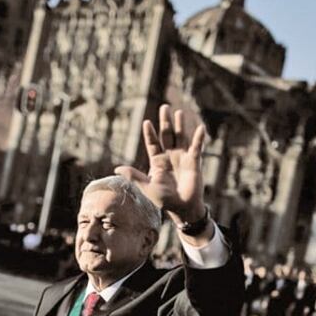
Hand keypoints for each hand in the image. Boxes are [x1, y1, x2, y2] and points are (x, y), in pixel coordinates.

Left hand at [114, 104, 206, 222]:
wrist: (182, 208)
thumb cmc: (164, 200)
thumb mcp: (147, 187)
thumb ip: (134, 177)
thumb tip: (116, 169)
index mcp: (158, 161)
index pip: (153, 143)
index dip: (150, 133)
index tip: (146, 122)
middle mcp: (170, 156)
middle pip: (167, 135)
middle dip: (165, 122)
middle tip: (164, 107)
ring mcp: (182, 157)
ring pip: (181, 137)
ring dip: (180, 125)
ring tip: (179, 112)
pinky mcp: (194, 161)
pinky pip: (197, 147)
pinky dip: (198, 138)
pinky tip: (199, 127)